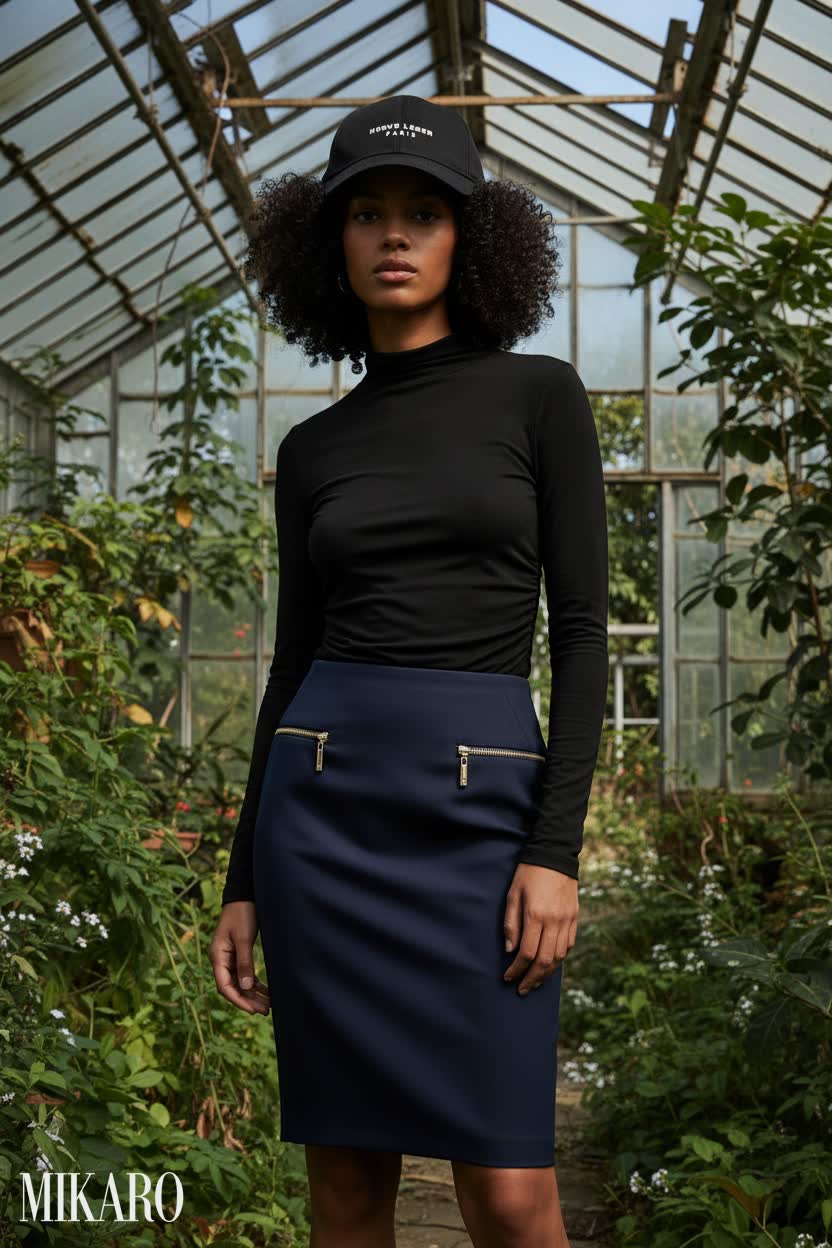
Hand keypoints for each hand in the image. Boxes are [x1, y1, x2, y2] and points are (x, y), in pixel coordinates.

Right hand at [210, 901, 270, 1015]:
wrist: (244, 896)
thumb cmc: (242, 914)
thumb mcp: (244, 938)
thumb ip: (245, 962)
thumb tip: (247, 987)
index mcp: (217, 956)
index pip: (225, 986)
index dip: (238, 1000)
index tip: (252, 1010)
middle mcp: (221, 959)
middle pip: (232, 987)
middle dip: (247, 1000)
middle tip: (265, 1011)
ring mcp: (229, 957)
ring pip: (240, 982)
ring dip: (253, 994)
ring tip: (268, 1005)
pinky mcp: (238, 954)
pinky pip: (245, 974)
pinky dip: (255, 983)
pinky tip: (266, 991)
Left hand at [503, 864, 577, 994]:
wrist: (554, 854)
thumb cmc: (528, 873)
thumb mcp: (512, 894)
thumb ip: (511, 923)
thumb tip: (510, 950)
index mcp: (536, 915)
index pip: (527, 953)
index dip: (517, 969)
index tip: (508, 977)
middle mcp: (554, 921)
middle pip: (545, 960)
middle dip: (532, 978)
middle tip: (521, 989)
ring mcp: (567, 920)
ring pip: (559, 956)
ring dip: (547, 973)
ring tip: (535, 982)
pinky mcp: (574, 917)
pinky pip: (568, 945)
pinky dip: (559, 958)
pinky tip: (550, 964)